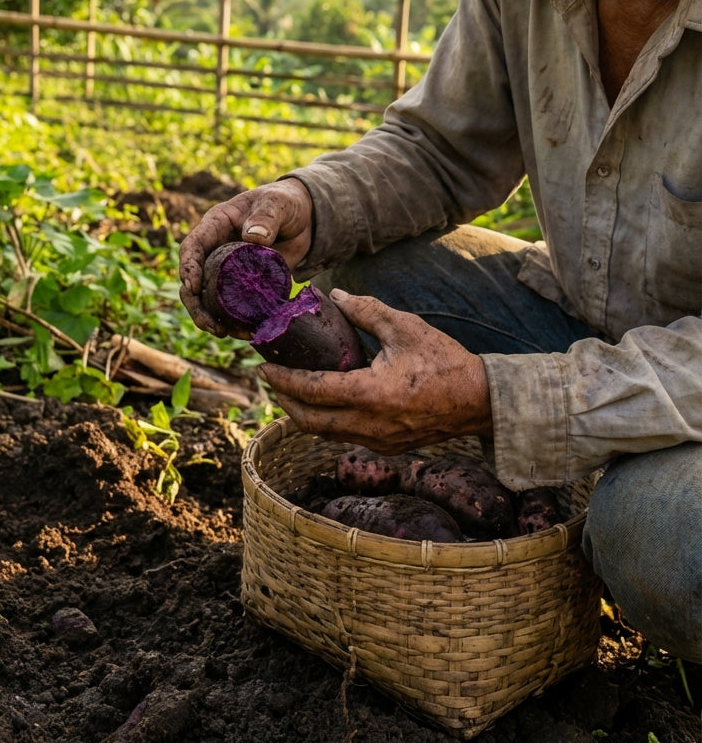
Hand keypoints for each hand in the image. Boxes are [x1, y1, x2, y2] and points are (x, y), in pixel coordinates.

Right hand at [178, 177, 313, 334]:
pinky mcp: (245, 286)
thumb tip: (253, 237)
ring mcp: (228, 271)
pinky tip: (248, 332)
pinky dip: (237, 321)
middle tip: (210, 325)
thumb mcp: (278, 204)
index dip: (188, 267)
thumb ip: (267, 216)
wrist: (305, 218)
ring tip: (226, 334)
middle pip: (193, 281)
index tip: (193, 287)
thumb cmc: (285, 203)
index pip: (192, 247)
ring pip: (210, 299)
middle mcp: (216, 251)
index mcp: (216, 226)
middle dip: (196, 305)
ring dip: (213, 319)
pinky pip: (234, 306)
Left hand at [261, 290, 491, 452]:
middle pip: (309, 422)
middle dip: (285, 402)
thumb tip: (334, 296)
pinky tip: (327, 402)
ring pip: (326, 433)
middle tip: (272, 380)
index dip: (283, 380)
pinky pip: (346, 437)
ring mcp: (378, 440)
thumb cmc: (444, 361)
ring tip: (292, 390)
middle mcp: (369, 425)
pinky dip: (328, 421)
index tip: (263, 368)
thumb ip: (365, 311)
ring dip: (304, 414)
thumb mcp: (404, 327)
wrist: (479, 400)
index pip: (312, 391)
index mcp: (370, 395)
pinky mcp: (388, 446)